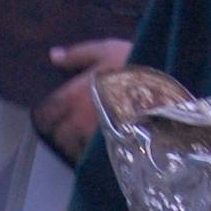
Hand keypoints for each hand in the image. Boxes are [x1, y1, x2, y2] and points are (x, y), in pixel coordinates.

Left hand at [31, 38, 131, 163]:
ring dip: (74, 144)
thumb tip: (54, 56)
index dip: (46, 113)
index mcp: (71, 96)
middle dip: (60, 130)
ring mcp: (92, 140)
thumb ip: (78, 55)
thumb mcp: (106, 51)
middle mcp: (76, 121)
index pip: (44, 113)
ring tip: (84, 138)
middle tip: (69, 125)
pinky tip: (99, 148)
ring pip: (73, 149)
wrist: (165, 92)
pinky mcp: (108, 152)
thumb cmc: (134, 66)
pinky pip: (92, 159)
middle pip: (57, 134)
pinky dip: (91, 155)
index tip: (52, 112)